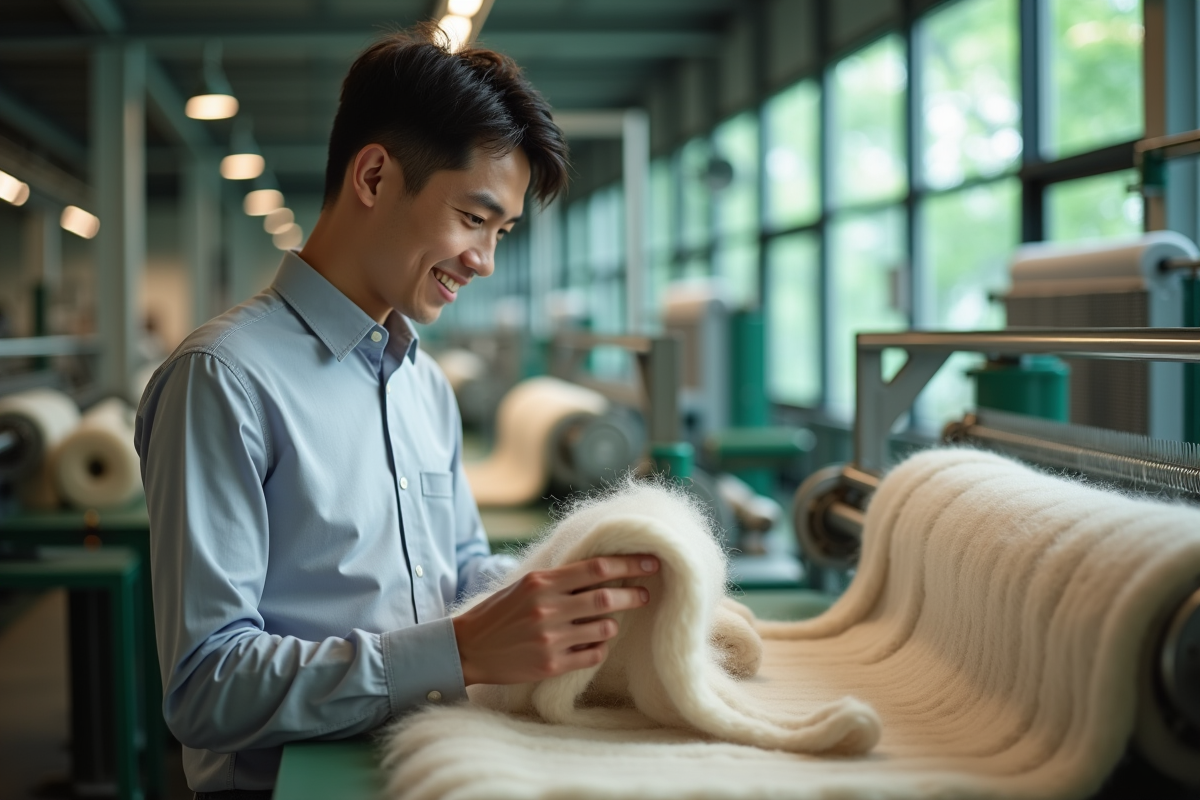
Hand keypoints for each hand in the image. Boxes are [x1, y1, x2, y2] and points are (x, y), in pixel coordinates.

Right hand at [452, 555, 659, 685]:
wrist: (468, 648)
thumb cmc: (500, 612)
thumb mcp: (526, 585)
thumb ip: (560, 578)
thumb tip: (603, 570)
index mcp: (542, 582)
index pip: (597, 568)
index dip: (630, 564)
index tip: (652, 563)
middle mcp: (548, 608)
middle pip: (607, 599)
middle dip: (633, 595)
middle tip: (645, 594)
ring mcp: (551, 639)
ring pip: (604, 629)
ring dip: (612, 624)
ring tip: (608, 622)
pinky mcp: (551, 665)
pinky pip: (593, 654)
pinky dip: (599, 647)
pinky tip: (592, 643)